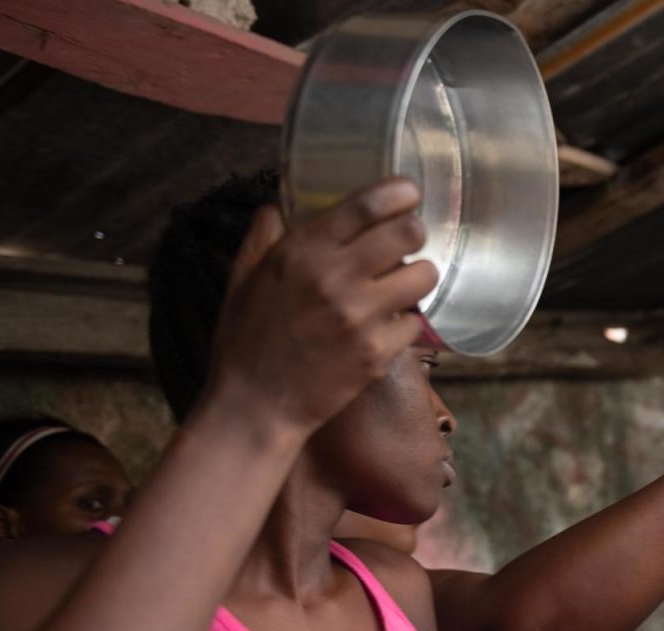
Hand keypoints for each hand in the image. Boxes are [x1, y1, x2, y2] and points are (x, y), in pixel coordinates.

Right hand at [202, 178, 438, 435]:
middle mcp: (333, 278)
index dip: (397, 192)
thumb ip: (261, 240)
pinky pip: (415, 323)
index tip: (410, 191)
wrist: (254, 407)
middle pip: (407, 233)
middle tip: (410, 242)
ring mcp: (359, 317)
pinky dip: (406, 324)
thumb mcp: (241, 282)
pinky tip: (390, 327)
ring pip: (422, 276)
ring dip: (419, 277)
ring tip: (404, 285)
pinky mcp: (377, 353)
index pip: (364, 206)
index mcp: (301, 253)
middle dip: (415, 233)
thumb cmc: (245, 344)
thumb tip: (274, 208)